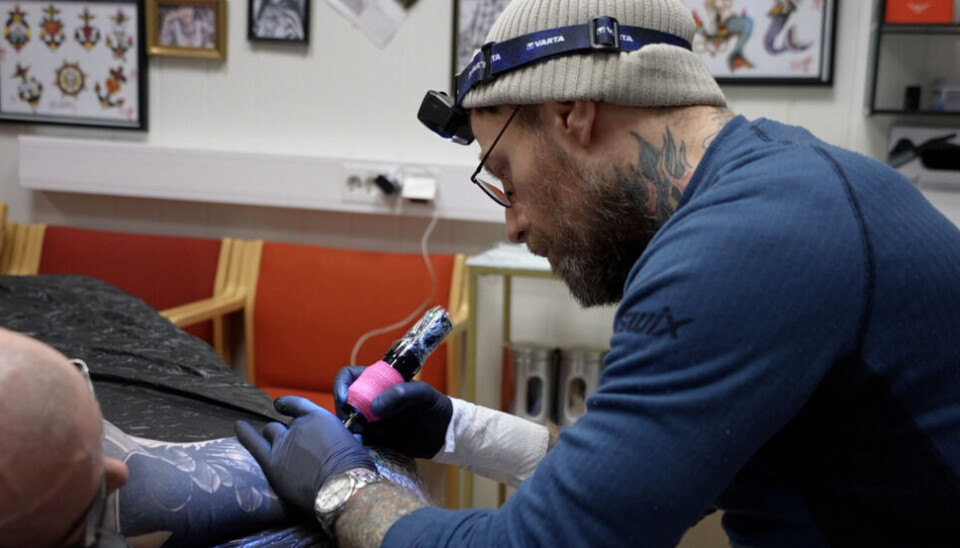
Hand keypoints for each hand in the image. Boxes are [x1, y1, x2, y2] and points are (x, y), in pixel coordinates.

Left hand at [236, 396, 374, 515]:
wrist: (342, 489)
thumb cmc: (354, 470)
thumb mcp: (353, 445)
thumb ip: (341, 437)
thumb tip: (346, 438)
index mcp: (320, 419)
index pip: (299, 406)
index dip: (288, 405)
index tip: (280, 405)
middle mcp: (299, 427)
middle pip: (284, 424)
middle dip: (286, 432)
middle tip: (292, 445)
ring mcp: (284, 444)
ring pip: (270, 432)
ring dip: (272, 437)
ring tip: (275, 447)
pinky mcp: (272, 463)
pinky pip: (253, 443)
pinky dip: (245, 433)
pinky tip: (239, 426)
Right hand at [335, 365, 451, 458]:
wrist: (444, 435)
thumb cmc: (435, 408)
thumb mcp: (423, 395)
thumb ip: (401, 394)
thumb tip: (374, 407)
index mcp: (379, 381)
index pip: (349, 376)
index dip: (342, 385)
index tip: (345, 400)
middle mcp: (370, 399)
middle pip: (344, 402)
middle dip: (345, 413)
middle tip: (358, 426)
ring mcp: (370, 419)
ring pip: (347, 422)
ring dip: (349, 430)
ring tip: (364, 438)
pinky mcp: (374, 438)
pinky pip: (357, 439)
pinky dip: (356, 443)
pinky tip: (365, 447)